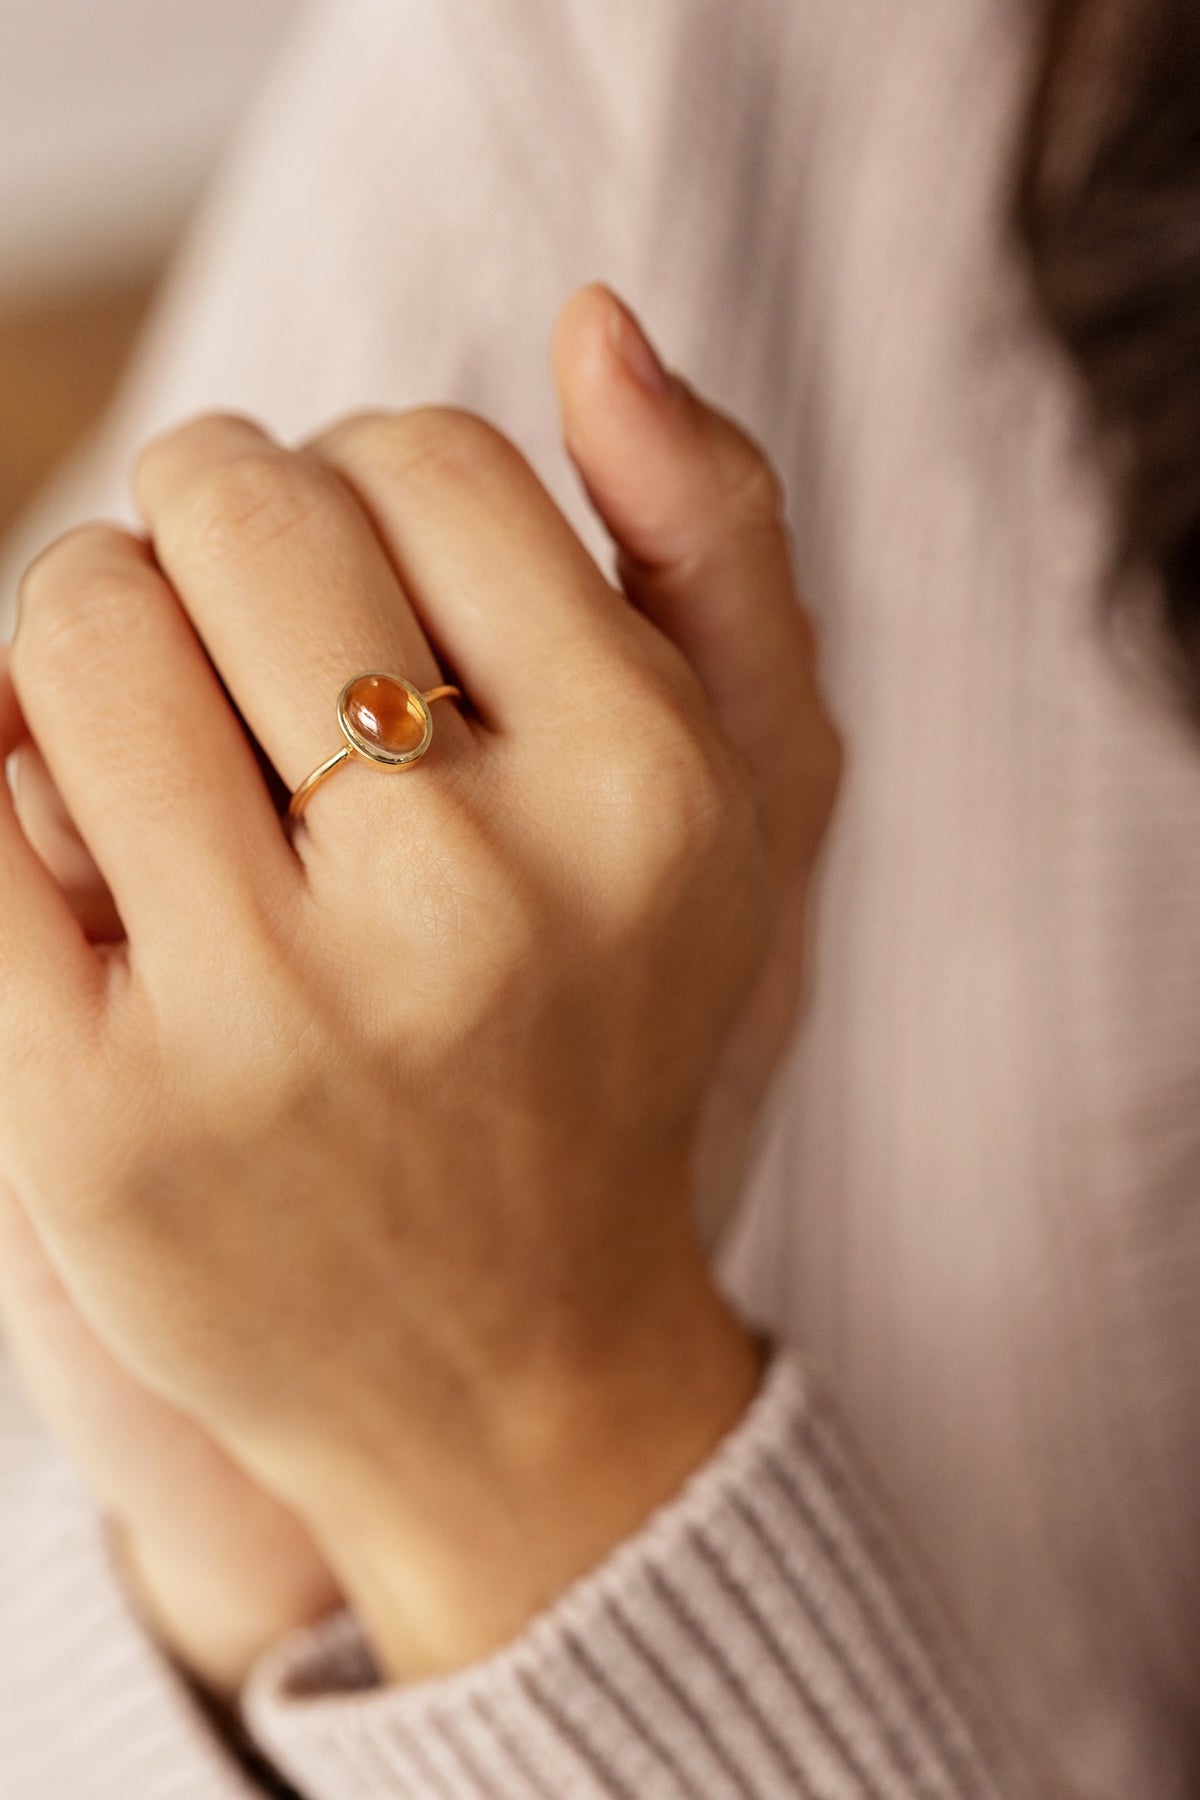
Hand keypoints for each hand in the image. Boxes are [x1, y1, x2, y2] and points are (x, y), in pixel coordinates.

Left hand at [0, 286, 838, 1681]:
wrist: (510, 1368)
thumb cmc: (616, 1035)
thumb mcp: (754, 795)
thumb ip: (713, 538)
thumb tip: (593, 316)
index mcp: (647, 792)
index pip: (420, 451)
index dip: (377, 501)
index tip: (388, 619)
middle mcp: (472, 901)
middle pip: (235, 500)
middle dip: (220, 534)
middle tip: (258, 670)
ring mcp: (269, 1017)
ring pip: (75, 618)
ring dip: (95, 640)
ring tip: (170, 754)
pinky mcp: (89, 1118)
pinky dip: (2, 766)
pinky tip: (81, 838)